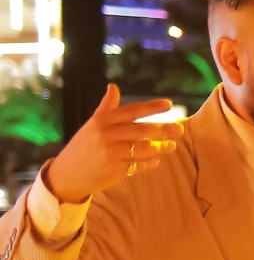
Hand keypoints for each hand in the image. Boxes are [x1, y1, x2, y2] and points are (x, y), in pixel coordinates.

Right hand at [45, 85, 182, 203]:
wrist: (68, 173)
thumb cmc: (84, 145)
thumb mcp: (93, 124)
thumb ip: (106, 107)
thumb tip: (113, 86)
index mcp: (102, 120)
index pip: (131, 111)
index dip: (151, 107)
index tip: (169, 104)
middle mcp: (106, 134)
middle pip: (142, 130)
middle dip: (164, 130)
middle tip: (180, 130)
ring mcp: (111, 152)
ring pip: (143, 148)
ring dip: (160, 148)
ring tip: (171, 146)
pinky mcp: (114, 168)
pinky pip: (138, 164)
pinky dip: (149, 162)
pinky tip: (156, 161)